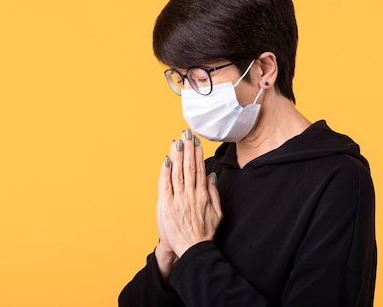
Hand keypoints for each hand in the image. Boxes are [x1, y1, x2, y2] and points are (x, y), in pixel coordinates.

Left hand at [157, 129, 222, 257]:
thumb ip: (214, 193)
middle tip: (185, 133)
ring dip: (177, 155)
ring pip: (177, 172)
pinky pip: (166, 184)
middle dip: (187, 148)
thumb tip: (211, 175)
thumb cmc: (204, 233)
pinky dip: (166, 171)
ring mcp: (178, 199)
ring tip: (176, 141)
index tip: (195, 140)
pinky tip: (166, 160)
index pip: (199, 169)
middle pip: (188, 166)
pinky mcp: (167, 205)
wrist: (193, 250)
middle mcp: (190, 194)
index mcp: (202, 195)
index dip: (197, 153)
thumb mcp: (217, 213)